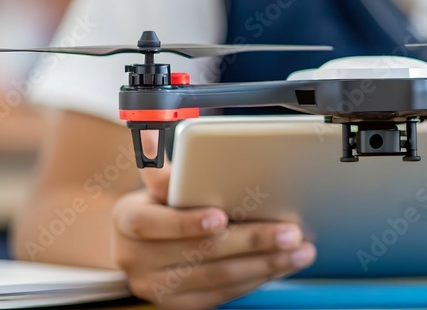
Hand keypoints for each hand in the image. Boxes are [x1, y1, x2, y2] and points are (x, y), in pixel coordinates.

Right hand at [112, 132, 316, 308]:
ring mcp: (157, 287)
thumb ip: (164, 169)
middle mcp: (136, 260)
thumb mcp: (155, 183)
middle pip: (201, 253)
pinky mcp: (178, 304)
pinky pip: (222, 294)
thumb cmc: (159, 205)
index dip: (188, 222)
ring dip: (265, 264)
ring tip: (298, 251)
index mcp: (128, 222)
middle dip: (252, 241)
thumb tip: (152, 135)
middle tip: (290, 232)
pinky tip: (279, 266)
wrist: (139, 245)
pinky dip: (255, 279)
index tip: (222, 217)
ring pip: (218, 277)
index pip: (154, 224)